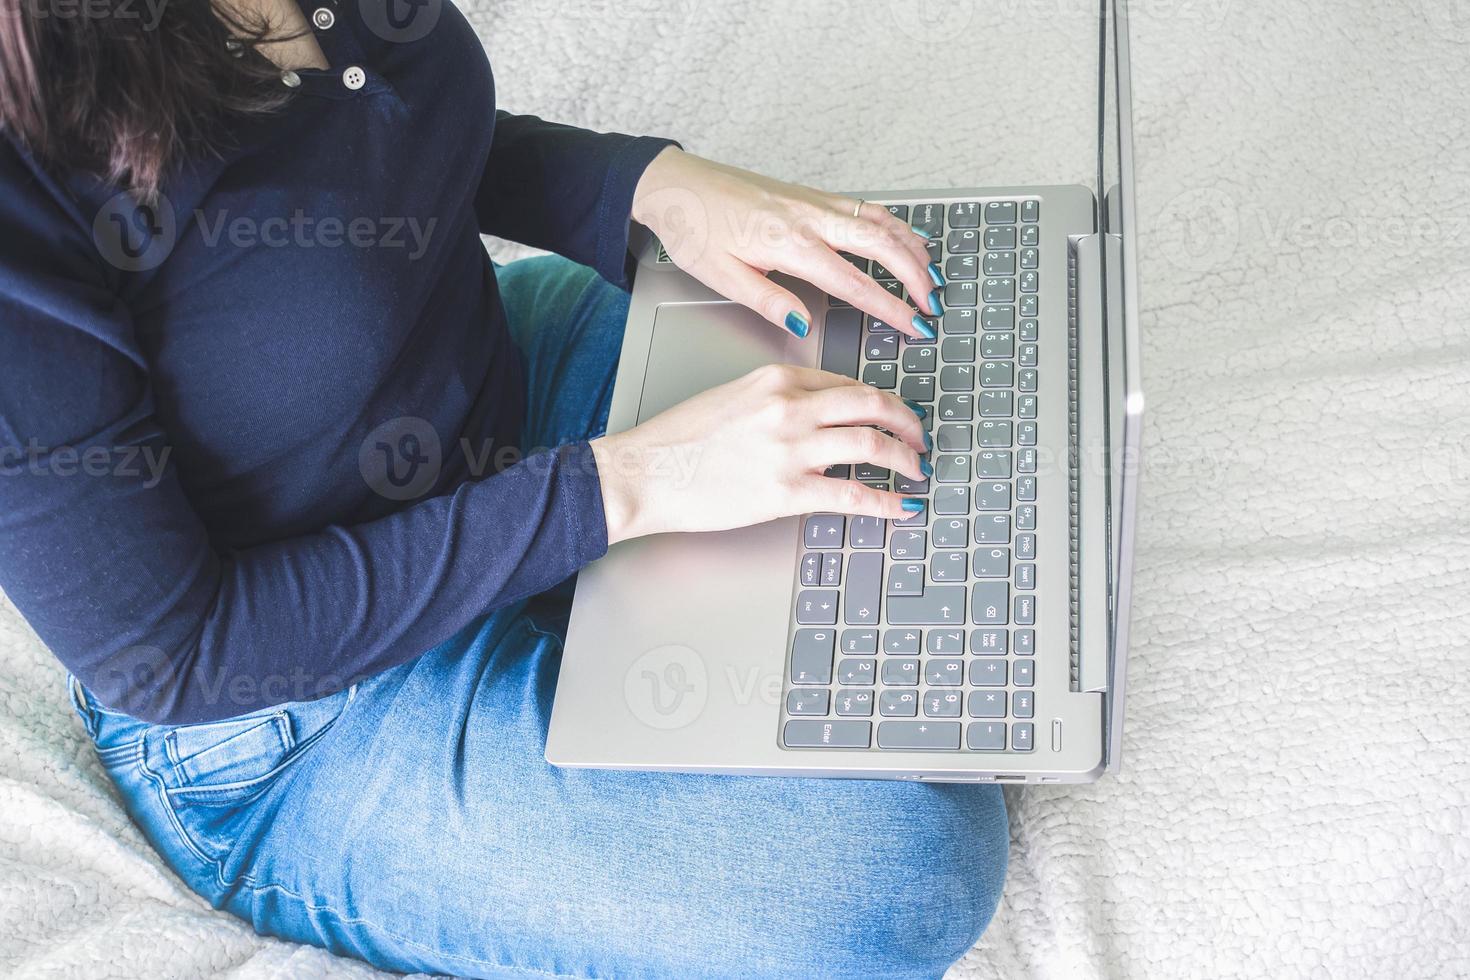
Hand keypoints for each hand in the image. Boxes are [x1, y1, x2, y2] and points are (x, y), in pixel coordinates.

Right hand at [590, 364, 932, 543]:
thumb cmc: (677, 441)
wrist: (644, 472)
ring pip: (873, 445)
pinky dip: (889, 501)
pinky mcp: (786, 492)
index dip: (880, 402)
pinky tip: (903, 506)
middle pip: (874, 406)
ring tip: (917, 471)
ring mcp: (791, 449)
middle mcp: (790, 408)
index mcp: (776, 379)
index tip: (893, 415)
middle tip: (919, 439)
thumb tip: (817, 416)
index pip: (847, 383)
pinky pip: (856, 494)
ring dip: (906, 460)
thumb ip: (776, 400)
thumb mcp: (732, 397)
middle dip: (908, 423)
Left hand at [631, 147, 943, 340]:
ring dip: (911, 246)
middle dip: (916, 276)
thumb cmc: (693, 228)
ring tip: (933, 272)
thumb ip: (769, 301)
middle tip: (935, 303)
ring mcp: (813, 201)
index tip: (915, 325)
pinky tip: (903, 235)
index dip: (891, 308)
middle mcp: (809, 217)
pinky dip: (892, 223)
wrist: (675, 185)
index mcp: (790, 244)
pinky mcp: (809, 194)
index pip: (855, 283)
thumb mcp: (722, 275)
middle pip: (881, 245)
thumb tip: (804, 322)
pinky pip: (863, 208)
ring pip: (879, 221)